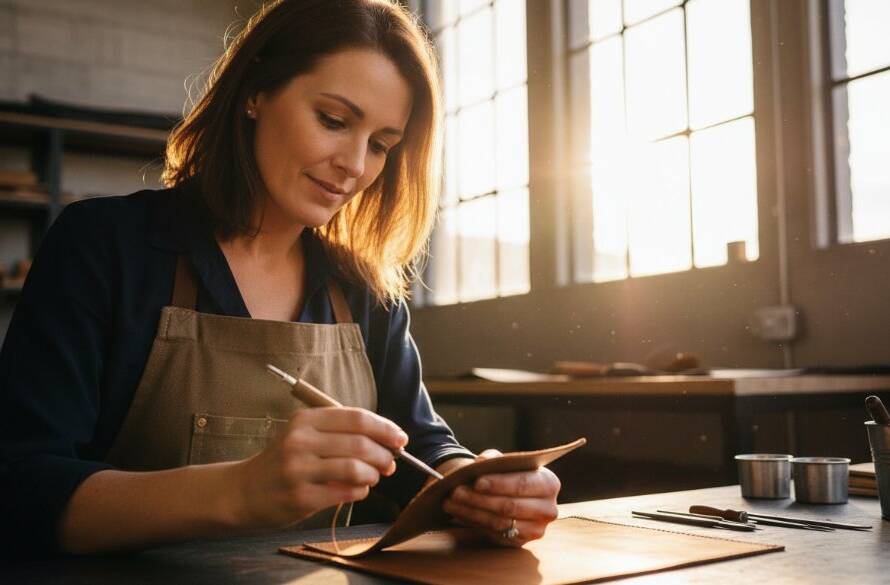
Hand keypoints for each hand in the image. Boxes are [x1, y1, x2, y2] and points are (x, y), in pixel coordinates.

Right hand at [229, 407, 407, 529]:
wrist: (244, 491)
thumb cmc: (285, 460)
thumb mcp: (305, 434)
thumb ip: (341, 433)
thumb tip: (388, 441)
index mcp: (305, 420)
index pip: (357, 418)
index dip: (385, 428)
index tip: (401, 438)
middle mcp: (300, 441)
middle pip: (360, 444)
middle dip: (384, 454)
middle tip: (391, 463)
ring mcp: (299, 470)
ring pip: (356, 469)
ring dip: (374, 474)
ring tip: (374, 477)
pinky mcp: (301, 497)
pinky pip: (346, 492)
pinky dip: (361, 491)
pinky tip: (358, 490)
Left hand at [442, 449, 560, 546]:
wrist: (512, 495)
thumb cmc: (509, 475)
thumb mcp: (504, 462)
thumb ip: (494, 458)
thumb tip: (482, 462)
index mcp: (549, 484)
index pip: (523, 484)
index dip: (499, 483)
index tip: (477, 481)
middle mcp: (547, 509)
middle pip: (509, 506)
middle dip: (479, 499)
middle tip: (456, 492)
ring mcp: (536, 529)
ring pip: (499, 522)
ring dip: (472, 512)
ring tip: (451, 501)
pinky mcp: (521, 542)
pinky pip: (495, 534)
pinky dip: (474, 522)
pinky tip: (459, 513)